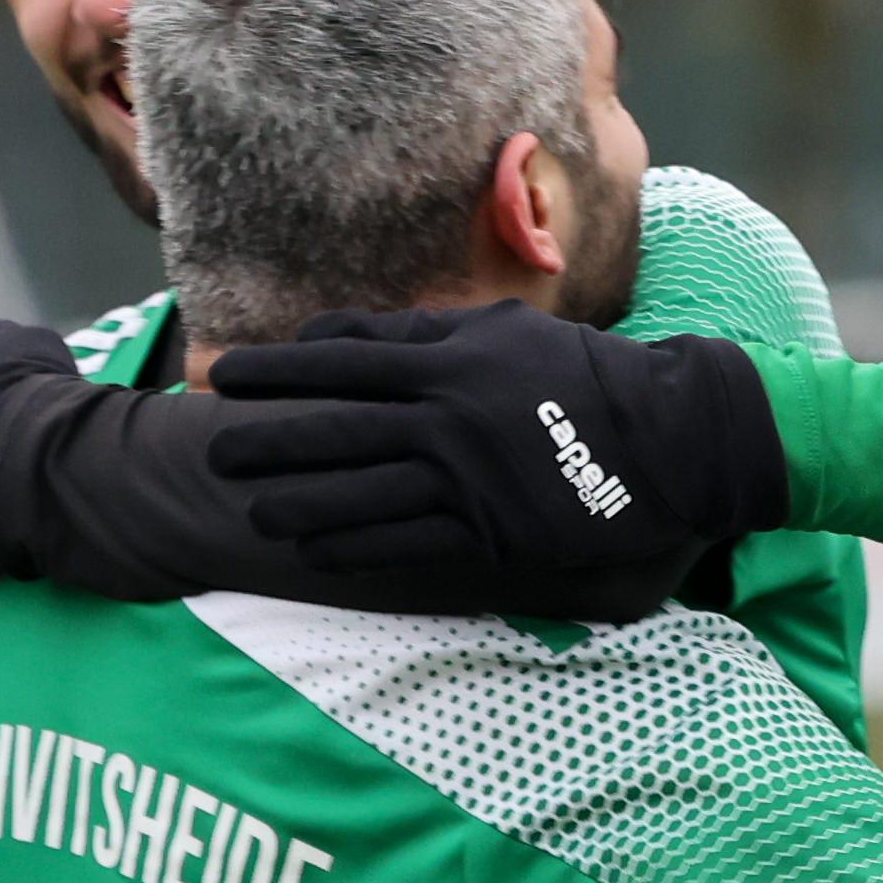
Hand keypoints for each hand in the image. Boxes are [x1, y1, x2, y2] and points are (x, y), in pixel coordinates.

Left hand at [205, 301, 789, 617]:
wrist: (669, 437)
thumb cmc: (589, 378)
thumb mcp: (508, 332)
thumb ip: (426, 331)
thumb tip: (345, 335)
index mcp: (449, 360)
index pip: (340, 360)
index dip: (277, 370)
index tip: (228, 376)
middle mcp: (446, 418)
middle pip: (333, 429)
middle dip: (266, 438)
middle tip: (213, 446)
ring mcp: (465, 480)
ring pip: (359, 493)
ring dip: (298, 501)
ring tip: (252, 508)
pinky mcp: (490, 534)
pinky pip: (405, 543)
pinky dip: (354, 547)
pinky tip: (314, 550)